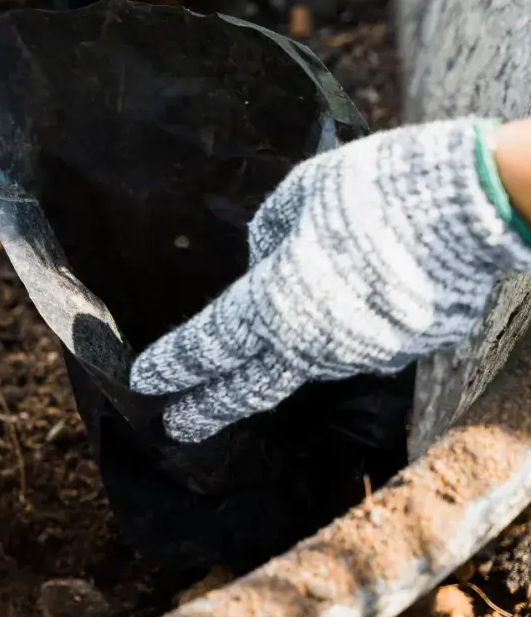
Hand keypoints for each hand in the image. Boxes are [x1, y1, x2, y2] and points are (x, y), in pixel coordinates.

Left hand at [130, 117, 530, 441]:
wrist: (473, 207)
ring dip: (286, 354)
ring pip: (308, 361)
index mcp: (272, 303)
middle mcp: (311, 343)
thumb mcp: (300, 194)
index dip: (172, 365)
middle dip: (209, 408)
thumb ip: (269, 234)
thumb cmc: (374, 189)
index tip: (143, 381)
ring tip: (280, 331)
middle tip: (178, 427)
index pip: (207, 346)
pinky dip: (343, 330)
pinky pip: (357, 343)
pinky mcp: (405, 351)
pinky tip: (355, 300)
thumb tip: (265, 261)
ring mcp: (361, 355)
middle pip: (248, 388)